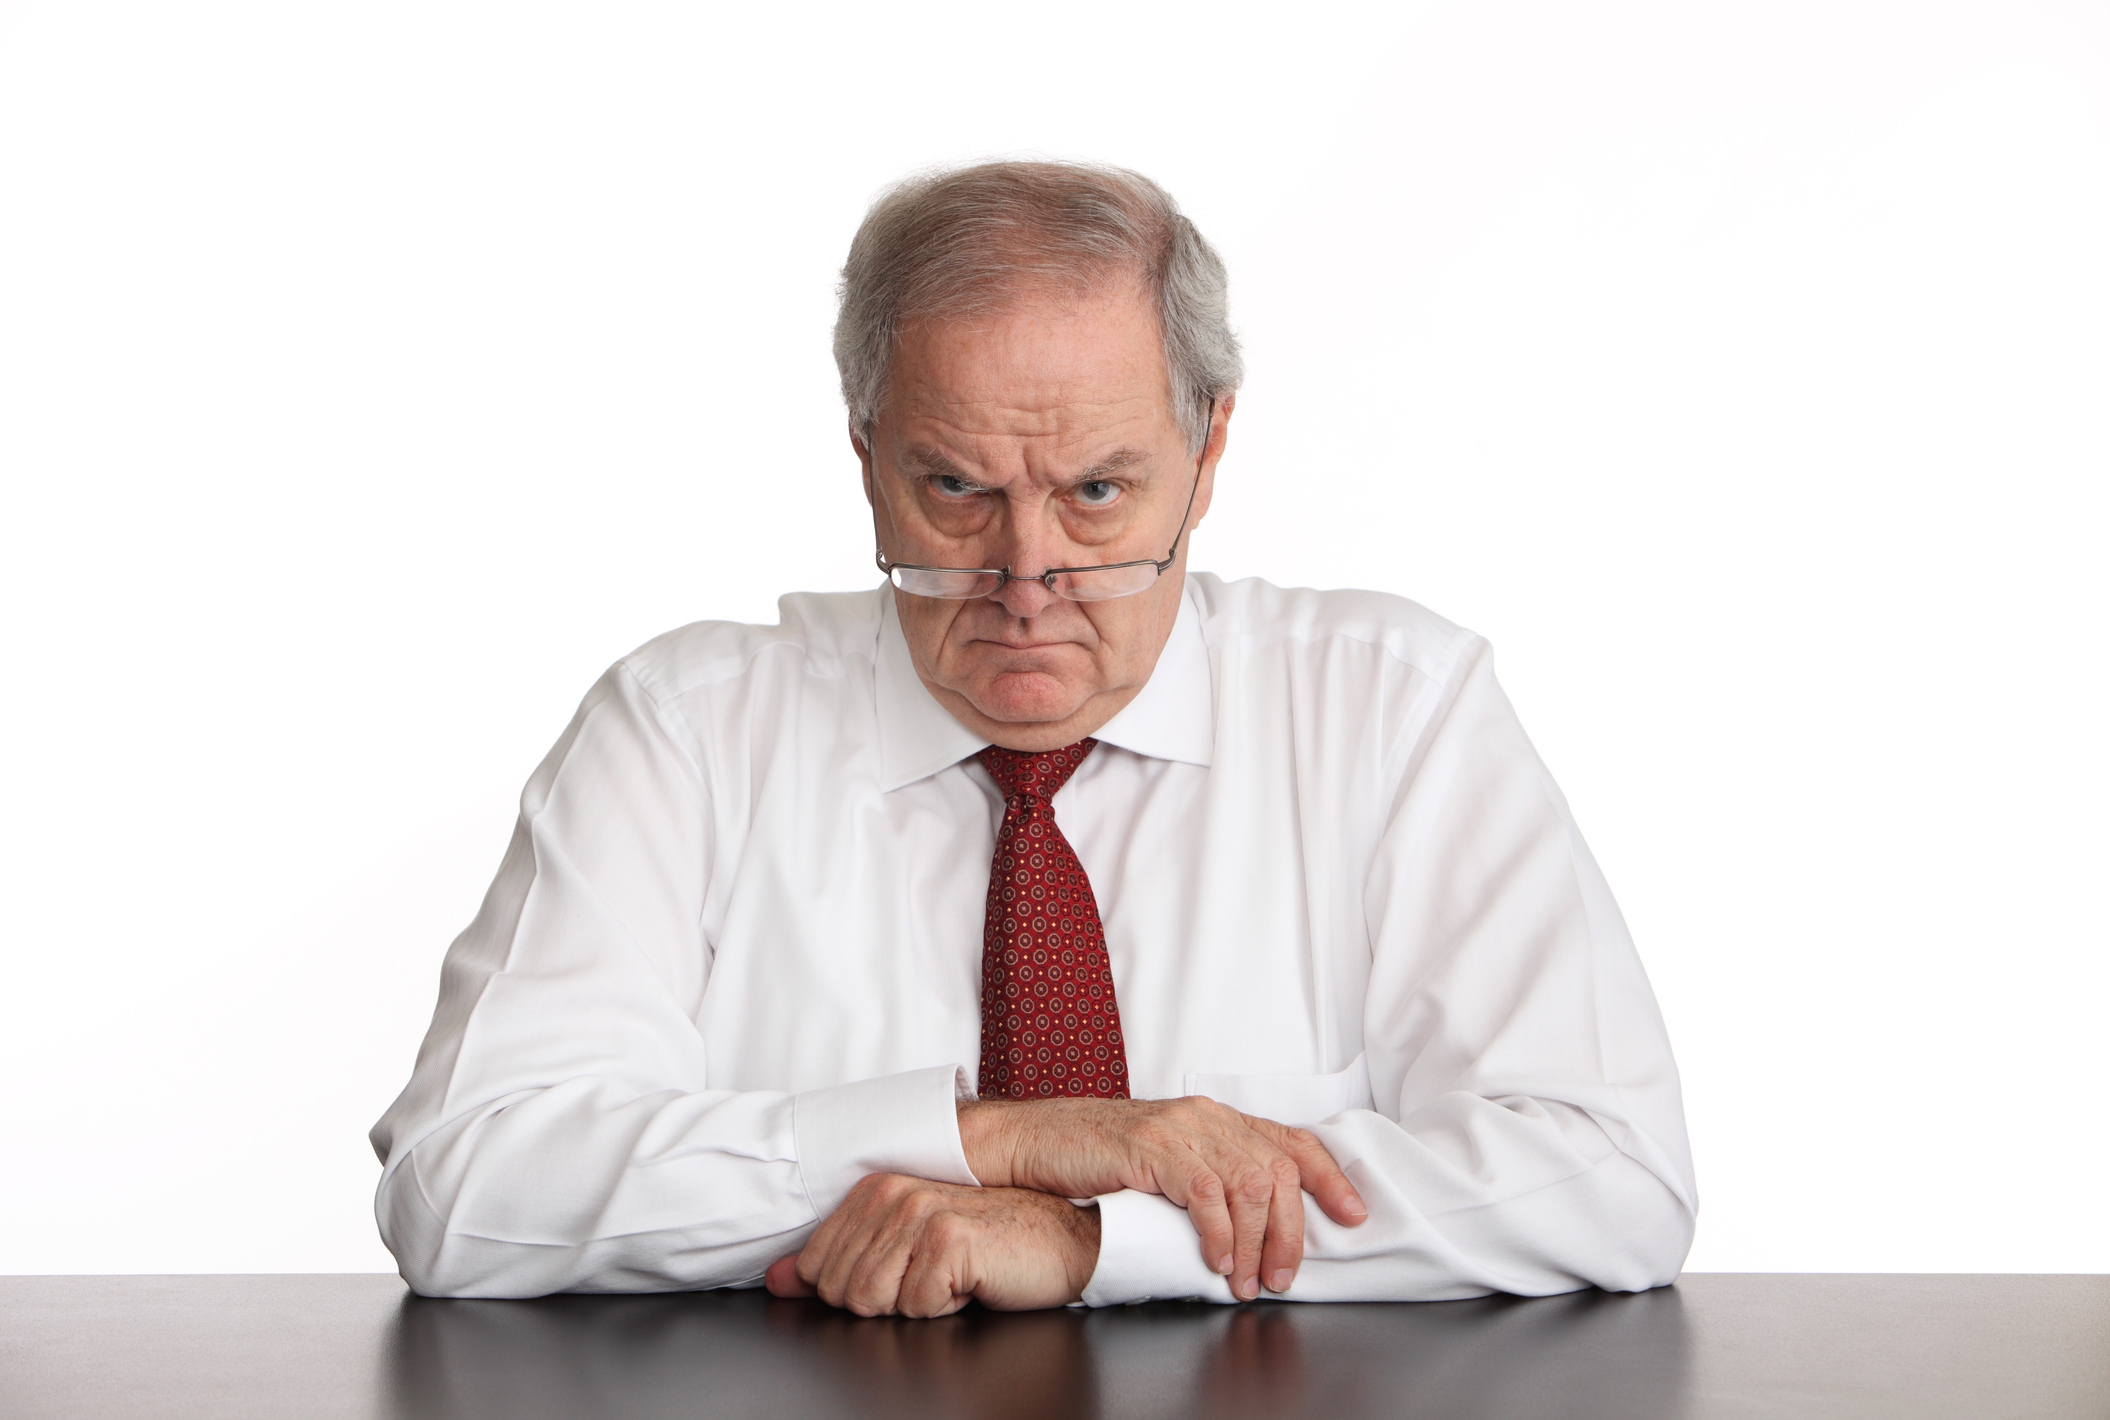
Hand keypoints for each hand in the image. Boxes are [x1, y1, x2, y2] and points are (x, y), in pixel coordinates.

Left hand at [764, 1174, 1099, 1317]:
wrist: (1061, 1240)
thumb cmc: (990, 1244)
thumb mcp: (905, 1249)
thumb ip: (837, 1261)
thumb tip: (777, 1280)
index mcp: (875, 1190)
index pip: (816, 1268)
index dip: (855, 1292)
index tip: (901, 1276)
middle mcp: (892, 1195)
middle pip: (842, 1291)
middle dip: (886, 1301)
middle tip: (931, 1278)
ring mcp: (921, 1214)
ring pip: (873, 1301)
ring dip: (916, 1304)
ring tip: (950, 1278)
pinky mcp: (950, 1240)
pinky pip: (916, 1307)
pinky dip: (946, 1307)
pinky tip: (972, 1281)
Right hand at [959, 1096, 1366, 1301]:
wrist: (1038, 1140)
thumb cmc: (1098, 1159)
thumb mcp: (1167, 1162)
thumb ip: (1209, 1178)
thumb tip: (1254, 1226)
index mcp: (1215, 1118)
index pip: (1290, 1140)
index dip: (1330, 1177)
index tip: (1353, 1214)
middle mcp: (1206, 1117)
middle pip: (1278, 1170)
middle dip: (1291, 1231)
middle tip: (1282, 1276)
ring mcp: (1179, 1128)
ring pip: (1249, 1183)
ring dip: (1256, 1242)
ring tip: (1246, 1281)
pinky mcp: (1151, 1146)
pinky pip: (1204, 1191)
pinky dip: (1218, 1232)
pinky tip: (1216, 1259)